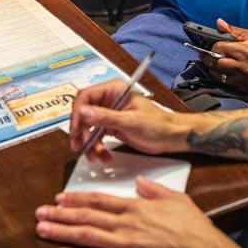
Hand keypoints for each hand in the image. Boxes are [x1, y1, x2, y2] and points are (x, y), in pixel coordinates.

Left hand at [35, 177, 246, 247]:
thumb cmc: (194, 228)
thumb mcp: (176, 199)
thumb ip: (153, 190)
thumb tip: (139, 182)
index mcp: (136, 208)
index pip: (99, 200)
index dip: (76, 198)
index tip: (60, 197)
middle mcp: (127, 226)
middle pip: (87, 217)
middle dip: (60, 214)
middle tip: (40, 212)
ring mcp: (127, 247)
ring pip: (87, 237)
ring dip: (62, 232)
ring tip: (43, 229)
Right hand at [68, 80, 189, 161]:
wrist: (172, 137)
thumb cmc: (156, 125)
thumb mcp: (130, 121)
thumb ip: (105, 117)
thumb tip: (82, 112)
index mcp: (113, 90)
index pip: (85, 97)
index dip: (77, 114)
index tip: (76, 132)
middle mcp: (109, 99)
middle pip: (84, 113)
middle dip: (81, 131)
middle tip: (80, 148)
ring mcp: (110, 113)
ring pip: (89, 126)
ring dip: (89, 142)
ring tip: (94, 157)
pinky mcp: (112, 126)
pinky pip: (98, 135)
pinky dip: (98, 147)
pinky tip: (103, 157)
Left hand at [201, 18, 247, 95]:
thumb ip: (234, 30)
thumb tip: (219, 23)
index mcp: (245, 51)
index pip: (219, 48)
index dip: (214, 46)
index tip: (215, 45)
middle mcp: (243, 66)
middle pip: (215, 63)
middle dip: (209, 58)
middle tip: (208, 54)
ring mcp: (242, 79)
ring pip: (217, 75)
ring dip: (213, 69)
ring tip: (215, 63)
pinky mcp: (242, 88)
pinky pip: (225, 83)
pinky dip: (221, 77)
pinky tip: (223, 72)